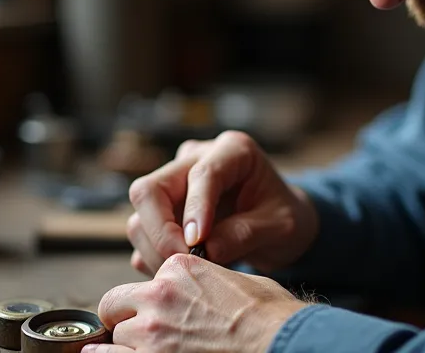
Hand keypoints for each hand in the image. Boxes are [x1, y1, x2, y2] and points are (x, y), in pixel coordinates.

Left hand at [88, 253, 306, 352]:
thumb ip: (207, 282)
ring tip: (148, 348)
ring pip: (116, 331)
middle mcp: (160, 293)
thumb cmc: (269, 317)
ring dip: (128, 342)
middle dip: (127, 316)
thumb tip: (202, 294)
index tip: (167, 311)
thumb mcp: (237, 282)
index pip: (150, 280)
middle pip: (118, 302)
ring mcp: (151, 328)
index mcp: (182, 267)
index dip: (156, 298)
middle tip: (142, 329)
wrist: (278, 340)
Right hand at [125, 130, 318, 274]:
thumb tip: (208, 250)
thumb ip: (247, 233)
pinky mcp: (162, 209)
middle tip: (186, 264)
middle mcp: (194, 159)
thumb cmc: (283, 215)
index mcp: (232, 150)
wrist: (277, 222)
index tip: (197, 245)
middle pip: (150, 189)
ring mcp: (174, 183)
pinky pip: (143, 234)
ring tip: (191, 273)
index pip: (202, 174)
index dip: (195, 209)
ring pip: (140, 214)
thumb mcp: (281, 225)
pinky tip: (184, 271)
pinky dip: (154, 257)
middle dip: (161, 232)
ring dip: (156, 250)